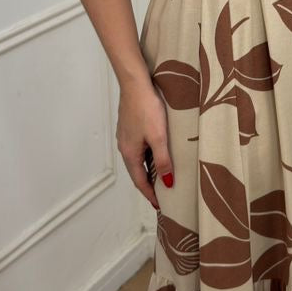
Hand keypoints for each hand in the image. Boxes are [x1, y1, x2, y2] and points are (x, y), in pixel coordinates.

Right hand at [117, 77, 172, 209]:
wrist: (135, 84)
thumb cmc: (146, 109)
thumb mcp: (159, 137)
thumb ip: (163, 160)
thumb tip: (166, 183)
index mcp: (130, 154)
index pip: (140, 181)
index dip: (150, 195)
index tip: (159, 206)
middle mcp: (125, 148)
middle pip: (137, 172)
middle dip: (149, 185)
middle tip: (162, 195)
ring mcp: (126, 137)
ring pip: (138, 160)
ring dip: (148, 170)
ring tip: (162, 177)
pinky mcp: (129, 127)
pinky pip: (138, 148)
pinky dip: (147, 157)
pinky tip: (157, 153)